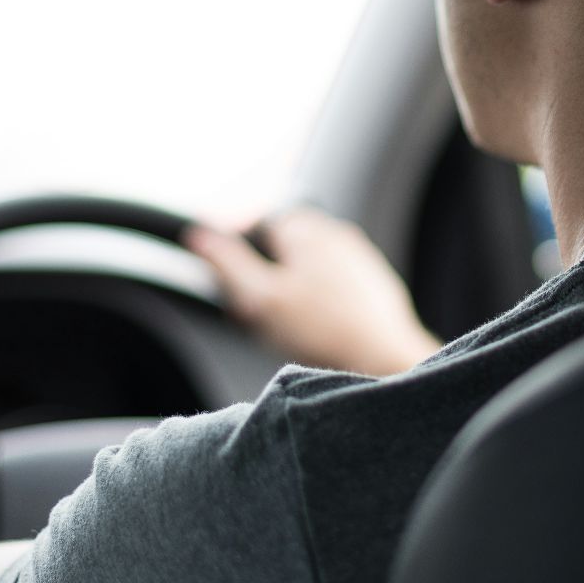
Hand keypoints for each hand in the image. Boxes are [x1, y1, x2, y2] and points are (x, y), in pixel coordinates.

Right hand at [186, 208, 439, 376]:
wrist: (384, 359)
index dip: (237, 253)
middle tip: (258, 312)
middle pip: (282, 245)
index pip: (255, 223)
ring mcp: (357, 255)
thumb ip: (226, 263)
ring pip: (308, 265)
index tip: (232, 284)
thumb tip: (199, 236)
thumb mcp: (259, 298)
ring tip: (288, 326)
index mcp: (304, 228)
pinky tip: (317, 330)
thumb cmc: (324, 331)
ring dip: (291, 288)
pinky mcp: (373, 281)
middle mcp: (334, 232)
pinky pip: (333, 284)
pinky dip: (319, 301)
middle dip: (265, 274)